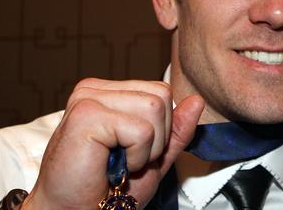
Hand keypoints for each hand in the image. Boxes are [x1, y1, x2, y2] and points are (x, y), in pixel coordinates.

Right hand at [21, 78, 204, 208]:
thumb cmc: (105, 190)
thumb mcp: (154, 156)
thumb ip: (176, 129)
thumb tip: (196, 101)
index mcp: (109, 93)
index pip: (161, 92)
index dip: (161, 129)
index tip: (135, 152)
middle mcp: (95, 91)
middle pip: (161, 97)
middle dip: (157, 137)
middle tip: (127, 160)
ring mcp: (88, 99)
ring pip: (154, 108)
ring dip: (146, 148)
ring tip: (120, 163)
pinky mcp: (85, 114)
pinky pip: (141, 130)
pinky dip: (136, 156)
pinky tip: (112, 167)